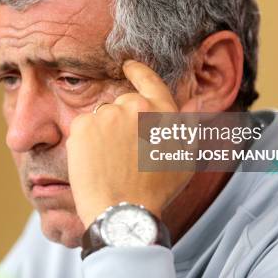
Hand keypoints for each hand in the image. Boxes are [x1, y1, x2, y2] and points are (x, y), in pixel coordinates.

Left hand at [66, 60, 194, 227]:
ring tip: (110, 161)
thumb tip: (195, 102)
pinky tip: (95, 161)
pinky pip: (84, 126)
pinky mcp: (81, 126)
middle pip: (122, 103)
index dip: (137, 70)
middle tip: (125, 151)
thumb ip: (188, 126)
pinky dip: (87, 141)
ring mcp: (105, 115)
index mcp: (160, 111)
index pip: (148, 79)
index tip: (128, 65)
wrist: (122, 211)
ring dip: (104, 131)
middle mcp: (133, 106)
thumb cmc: (156, 190)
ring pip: (102, 116)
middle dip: (122, 121)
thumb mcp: (185, 159)